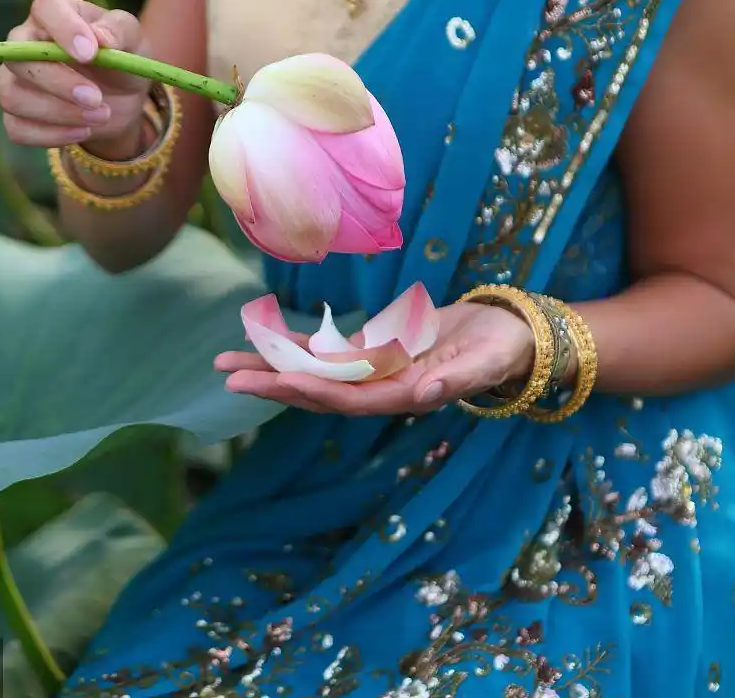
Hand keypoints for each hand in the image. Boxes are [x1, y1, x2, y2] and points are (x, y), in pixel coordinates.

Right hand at [0, 0, 150, 158]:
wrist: (120, 99)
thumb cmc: (121, 58)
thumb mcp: (133, 40)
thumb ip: (120, 32)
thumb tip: (100, 38)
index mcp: (55, 13)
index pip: (46, 8)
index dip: (64, 29)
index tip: (90, 54)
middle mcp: (25, 42)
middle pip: (19, 58)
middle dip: (58, 82)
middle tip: (96, 98)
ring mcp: (15, 79)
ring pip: (12, 96)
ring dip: (58, 113)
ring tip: (100, 116)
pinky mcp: (15, 115)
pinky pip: (16, 128)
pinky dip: (51, 135)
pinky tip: (82, 131)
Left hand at [215, 302, 536, 415]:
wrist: (508, 334)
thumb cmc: (501, 349)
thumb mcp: (485, 363)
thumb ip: (457, 381)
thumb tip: (425, 396)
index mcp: (403, 396)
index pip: (349, 399)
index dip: (313, 390)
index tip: (278, 380)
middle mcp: (380, 389)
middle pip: (317, 389)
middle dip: (274, 382)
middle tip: (228, 375)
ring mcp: (372, 371)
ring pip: (313, 371)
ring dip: (272, 366)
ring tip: (227, 360)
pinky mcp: (371, 351)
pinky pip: (326, 350)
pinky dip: (295, 345)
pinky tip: (263, 339)